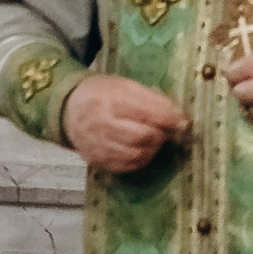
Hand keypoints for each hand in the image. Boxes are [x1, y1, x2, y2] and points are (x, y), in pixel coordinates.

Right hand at [63, 74, 190, 171]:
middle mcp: (101, 125)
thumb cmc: (102, 94)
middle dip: (161, 134)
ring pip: (137, 155)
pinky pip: (128, 167)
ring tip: (155, 138)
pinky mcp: (98, 162)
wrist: (69, 110)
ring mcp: (98, 146)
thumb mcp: (124, 86)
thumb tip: (180, 117)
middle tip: (168, 129)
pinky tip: (143, 149)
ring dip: (154, 148)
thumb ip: (152, 99)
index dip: (169, 118)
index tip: (183, 119)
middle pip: (143, 136)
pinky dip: (142, 159)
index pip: (146, 112)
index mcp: (109, 100)